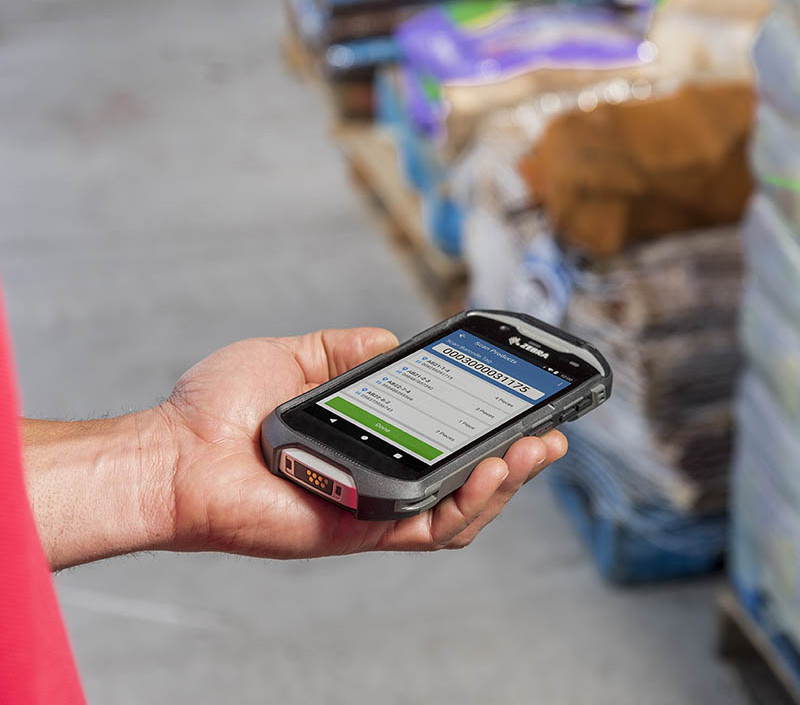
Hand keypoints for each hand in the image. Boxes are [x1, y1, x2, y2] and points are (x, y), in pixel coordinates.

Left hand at [23, 329, 566, 567]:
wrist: (172, 453)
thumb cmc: (218, 411)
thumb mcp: (293, 356)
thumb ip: (346, 349)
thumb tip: (393, 342)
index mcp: (368, 444)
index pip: (443, 444)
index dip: (489, 430)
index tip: (523, 403)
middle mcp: (378, 482)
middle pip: (467, 484)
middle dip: (519, 462)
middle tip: (552, 434)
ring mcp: (372, 510)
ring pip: (462, 513)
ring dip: (506, 484)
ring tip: (533, 451)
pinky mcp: (361, 530)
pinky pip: (431, 527)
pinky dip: (469, 503)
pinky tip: (490, 470)